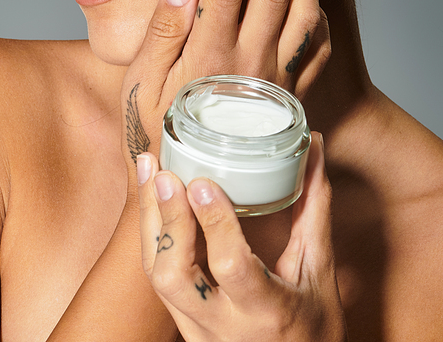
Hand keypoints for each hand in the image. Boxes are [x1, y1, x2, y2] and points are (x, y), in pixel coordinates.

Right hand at [120, 0, 329, 182]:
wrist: (197, 187)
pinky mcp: (291, 93)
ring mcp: (277, 77)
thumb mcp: (143, 86)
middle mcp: (251, 61)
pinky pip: (317, 47)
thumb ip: (163, 30)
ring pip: (303, 10)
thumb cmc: (159, 133)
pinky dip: (319, 11)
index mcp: (210, 53)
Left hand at [137, 134, 347, 341]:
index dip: (215, 223)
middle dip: (167, 221)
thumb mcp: (320, 270)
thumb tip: (312, 147)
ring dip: (150, 219)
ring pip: (157, 276)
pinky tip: (154, 197)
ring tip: (149, 168)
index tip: (203, 182)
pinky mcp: (183, 326)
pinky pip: (158, 278)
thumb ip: (314, 206)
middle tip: (166, 174)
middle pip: (174, 277)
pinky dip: (153, 233)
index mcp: (267, 311)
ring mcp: (197, 331)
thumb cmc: (314, 327)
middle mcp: (224, 327)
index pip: (232, 267)